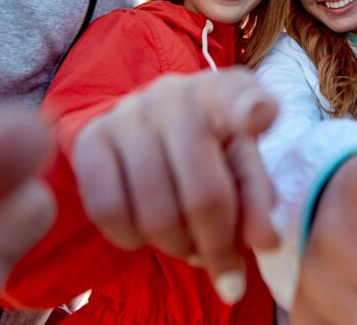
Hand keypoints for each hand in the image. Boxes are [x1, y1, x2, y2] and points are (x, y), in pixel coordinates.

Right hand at [71, 68, 278, 301]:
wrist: (150, 124)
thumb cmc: (209, 146)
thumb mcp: (241, 162)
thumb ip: (258, 198)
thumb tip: (265, 242)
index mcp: (223, 94)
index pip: (239, 97)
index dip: (252, 109)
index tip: (261, 118)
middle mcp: (174, 96)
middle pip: (203, 195)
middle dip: (218, 247)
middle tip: (223, 262)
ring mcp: (127, 115)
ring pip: (155, 214)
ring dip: (177, 247)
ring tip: (188, 244)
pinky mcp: (91, 139)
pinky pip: (108, 211)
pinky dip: (131, 238)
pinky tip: (146, 233)